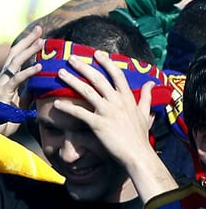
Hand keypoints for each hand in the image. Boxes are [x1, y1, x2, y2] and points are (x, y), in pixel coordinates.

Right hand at [0, 27, 42, 135]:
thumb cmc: (5, 121)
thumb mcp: (20, 105)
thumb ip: (26, 95)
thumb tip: (36, 88)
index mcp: (7, 79)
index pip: (17, 57)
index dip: (27, 45)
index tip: (40, 36)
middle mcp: (3, 78)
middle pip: (15, 53)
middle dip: (27, 40)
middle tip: (40, 29)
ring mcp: (2, 84)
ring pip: (16, 62)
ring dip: (29, 50)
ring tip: (43, 42)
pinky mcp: (4, 93)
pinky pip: (17, 79)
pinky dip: (29, 72)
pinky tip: (40, 66)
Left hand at [52, 50, 176, 201]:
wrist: (137, 154)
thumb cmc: (140, 137)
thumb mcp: (146, 113)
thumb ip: (146, 97)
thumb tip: (151, 83)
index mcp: (127, 97)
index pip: (116, 74)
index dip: (106, 62)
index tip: (96, 54)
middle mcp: (116, 101)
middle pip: (98, 78)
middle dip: (83, 67)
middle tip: (71, 58)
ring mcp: (107, 112)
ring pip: (87, 91)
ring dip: (72, 80)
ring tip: (60, 73)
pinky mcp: (98, 124)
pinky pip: (80, 113)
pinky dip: (68, 108)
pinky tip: (57, 104)